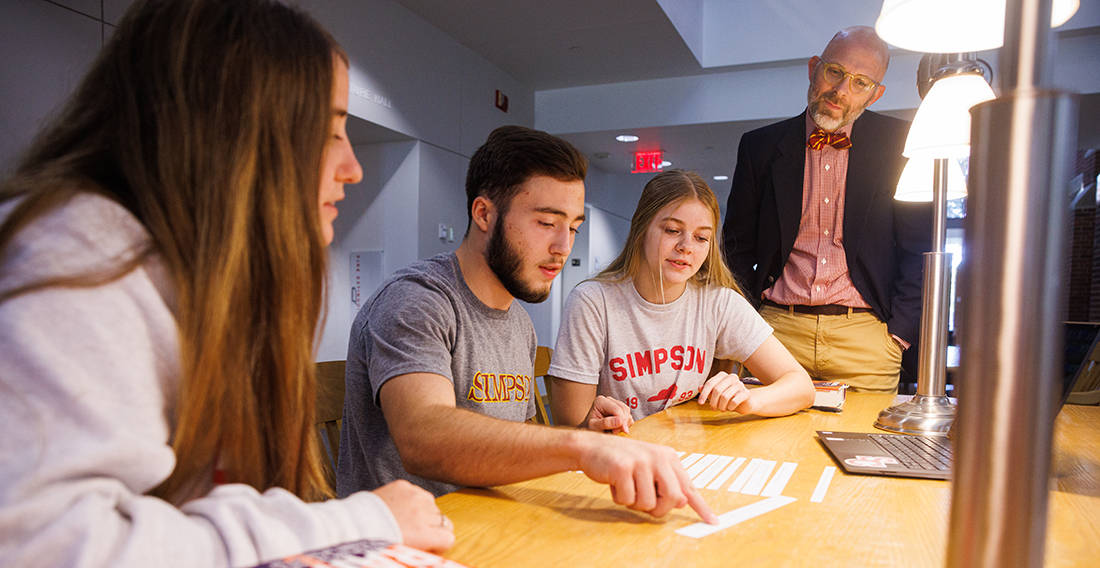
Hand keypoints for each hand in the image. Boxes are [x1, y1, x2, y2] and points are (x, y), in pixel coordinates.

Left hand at [371, 480, 454, 551]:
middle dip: (432, 528)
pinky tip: (399, 507)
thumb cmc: (377, 544)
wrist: (352, 525)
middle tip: (415, 533)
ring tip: (406, 519)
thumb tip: (437, 546)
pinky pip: (417, 492)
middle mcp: (422, 513)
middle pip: (442, 521)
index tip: (430, 544)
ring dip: (424, 511)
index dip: (440, 542)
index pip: (448, 537)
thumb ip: (425, 547)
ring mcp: (413, 496)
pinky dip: (412, 499)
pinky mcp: (403, 485)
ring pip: (432, 504)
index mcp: (424, 533)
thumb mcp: (405, 551)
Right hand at [578, 434, 718, 524]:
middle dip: (658, 509)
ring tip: (626, 487)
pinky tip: (615, 483)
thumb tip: (681, 502)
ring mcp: (641, 461)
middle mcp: (658, 457)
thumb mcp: (648, 469)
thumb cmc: (622, 461)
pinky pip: (627, 500)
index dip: (701, 507)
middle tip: (646, 505)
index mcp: (668, 457)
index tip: (713, 521)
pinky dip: (620, 498)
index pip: (688, 486)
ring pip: (647, 503)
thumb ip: (666, 484)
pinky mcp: (623, 468)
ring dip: (634, 503)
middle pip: (672, 498)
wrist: (592, 448)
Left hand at [583, 395, 633, 433]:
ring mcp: (615, 404)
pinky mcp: (619, 410)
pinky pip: (628, 416)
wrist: (589, 431)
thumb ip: (605, 423)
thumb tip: (619, 421)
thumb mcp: (594, 427)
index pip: (617, 409)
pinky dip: (626, 424)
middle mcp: (608, 400)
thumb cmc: (589, 429)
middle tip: (614, 432)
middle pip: (624, 409)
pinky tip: (616, 429)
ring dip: (624, 424)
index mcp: (600, 401)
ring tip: (613, 431)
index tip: (624, 431)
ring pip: (627, 413)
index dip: (622, 420)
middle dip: (623, 422)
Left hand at [698, 372, 757, 414]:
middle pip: (717, 390)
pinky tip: (730, 408)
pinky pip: (734, 401)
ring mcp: (740, 384)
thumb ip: (708, 390)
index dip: (704, 394)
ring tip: (722, 409)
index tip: (700, 403)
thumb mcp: (717, 394)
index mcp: (723, 375)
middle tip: (713, 409)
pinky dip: (730, 407)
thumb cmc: (729, 398)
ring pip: (725, 397)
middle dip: (713, 402)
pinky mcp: (746, 393)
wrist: (745, 403)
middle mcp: (732, 377)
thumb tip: (699, 388)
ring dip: (721, 406)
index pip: (710, 383)